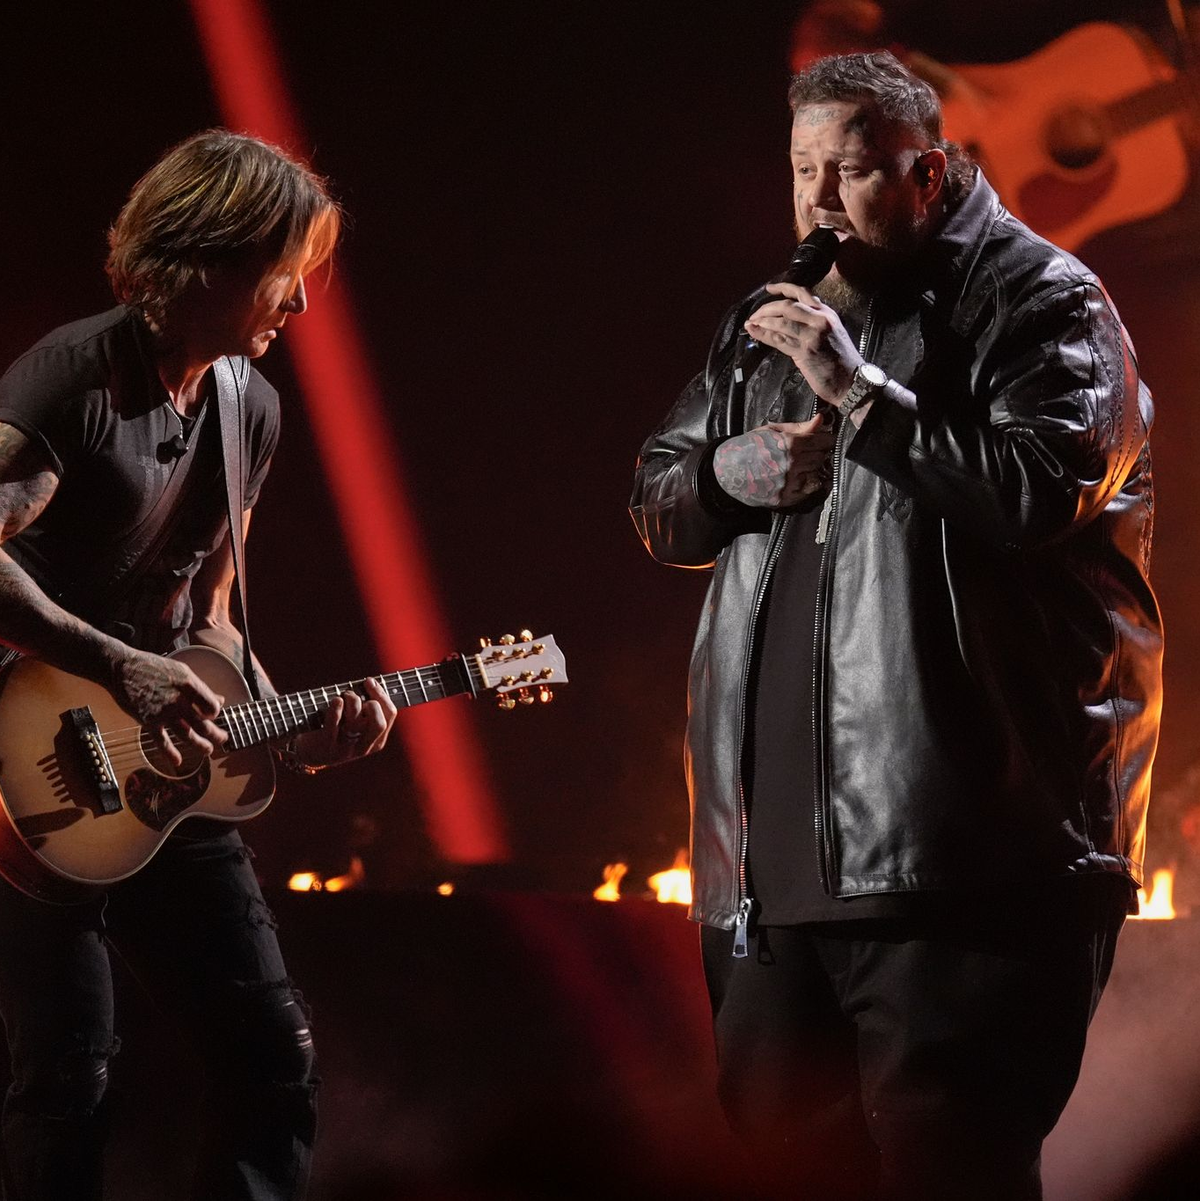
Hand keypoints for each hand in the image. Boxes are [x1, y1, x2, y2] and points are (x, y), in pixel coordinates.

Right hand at [110, 648, 226, 766]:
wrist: (123, 669)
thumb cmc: (153, 668)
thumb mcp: (182, 672)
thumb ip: (201, 688)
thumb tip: (220, 700)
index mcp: (189, 685)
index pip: (211, 706)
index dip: (216, 713)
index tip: (213, 715)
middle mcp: (179, 701)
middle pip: (202, 723)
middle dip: (216, 734)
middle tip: (223, 739)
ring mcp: (164, 713)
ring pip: (187, 735)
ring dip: (200, 745)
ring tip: (208, 750)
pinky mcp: (149, 721)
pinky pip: (162, 741)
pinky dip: (170, 753)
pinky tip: (178, 761)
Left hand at [292, 676, 397, 768]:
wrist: (308, 752)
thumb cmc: (335, 727)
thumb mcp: (355, 721)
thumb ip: (366, 707)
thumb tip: (372, 682)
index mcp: (376, 740)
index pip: (390, 714)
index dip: (381, 694)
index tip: (369, 681)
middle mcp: (364, 746)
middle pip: (379, 723)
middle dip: (372, 703)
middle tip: (360, 696)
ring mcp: (346, 749)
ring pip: (355, 722)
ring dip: (350, 701)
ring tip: (342, 696)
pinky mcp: (327, 747)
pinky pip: (333, 726)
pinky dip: (335, 710)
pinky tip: (336, 700)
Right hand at [713, 413, 835, 507]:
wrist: (728, 471)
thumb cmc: (748, 448)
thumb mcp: (772, 430)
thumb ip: (799, 427)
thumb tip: (820, 420)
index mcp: (789, 444)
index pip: (822, 442)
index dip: (826, 440)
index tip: (825, 440)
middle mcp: (791, 465)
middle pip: (821, 458)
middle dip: (818, 453)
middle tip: (809, 451)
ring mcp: (788, 483)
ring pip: (816, 474)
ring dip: (812, 469)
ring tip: (799, 464)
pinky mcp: (784, 498)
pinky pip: (808, 491)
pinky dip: (807, 484)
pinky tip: (797, 477)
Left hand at [745, 282, 862, 404]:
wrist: (852, 381)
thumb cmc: (840, 361)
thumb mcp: (830, 333)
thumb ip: (811, 323)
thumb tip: (787, 319)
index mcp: (826, 313)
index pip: (802, 293)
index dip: (783, 287)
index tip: (769, 288)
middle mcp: (820, 319)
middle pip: (787, 306)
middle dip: (766, 309)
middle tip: (754, 315)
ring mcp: (812, 334)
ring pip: (781, 322)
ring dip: (762, 321)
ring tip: (751, 324)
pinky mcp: (805, 351)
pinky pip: (780, 340)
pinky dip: (765, 335)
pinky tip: (755, 332)